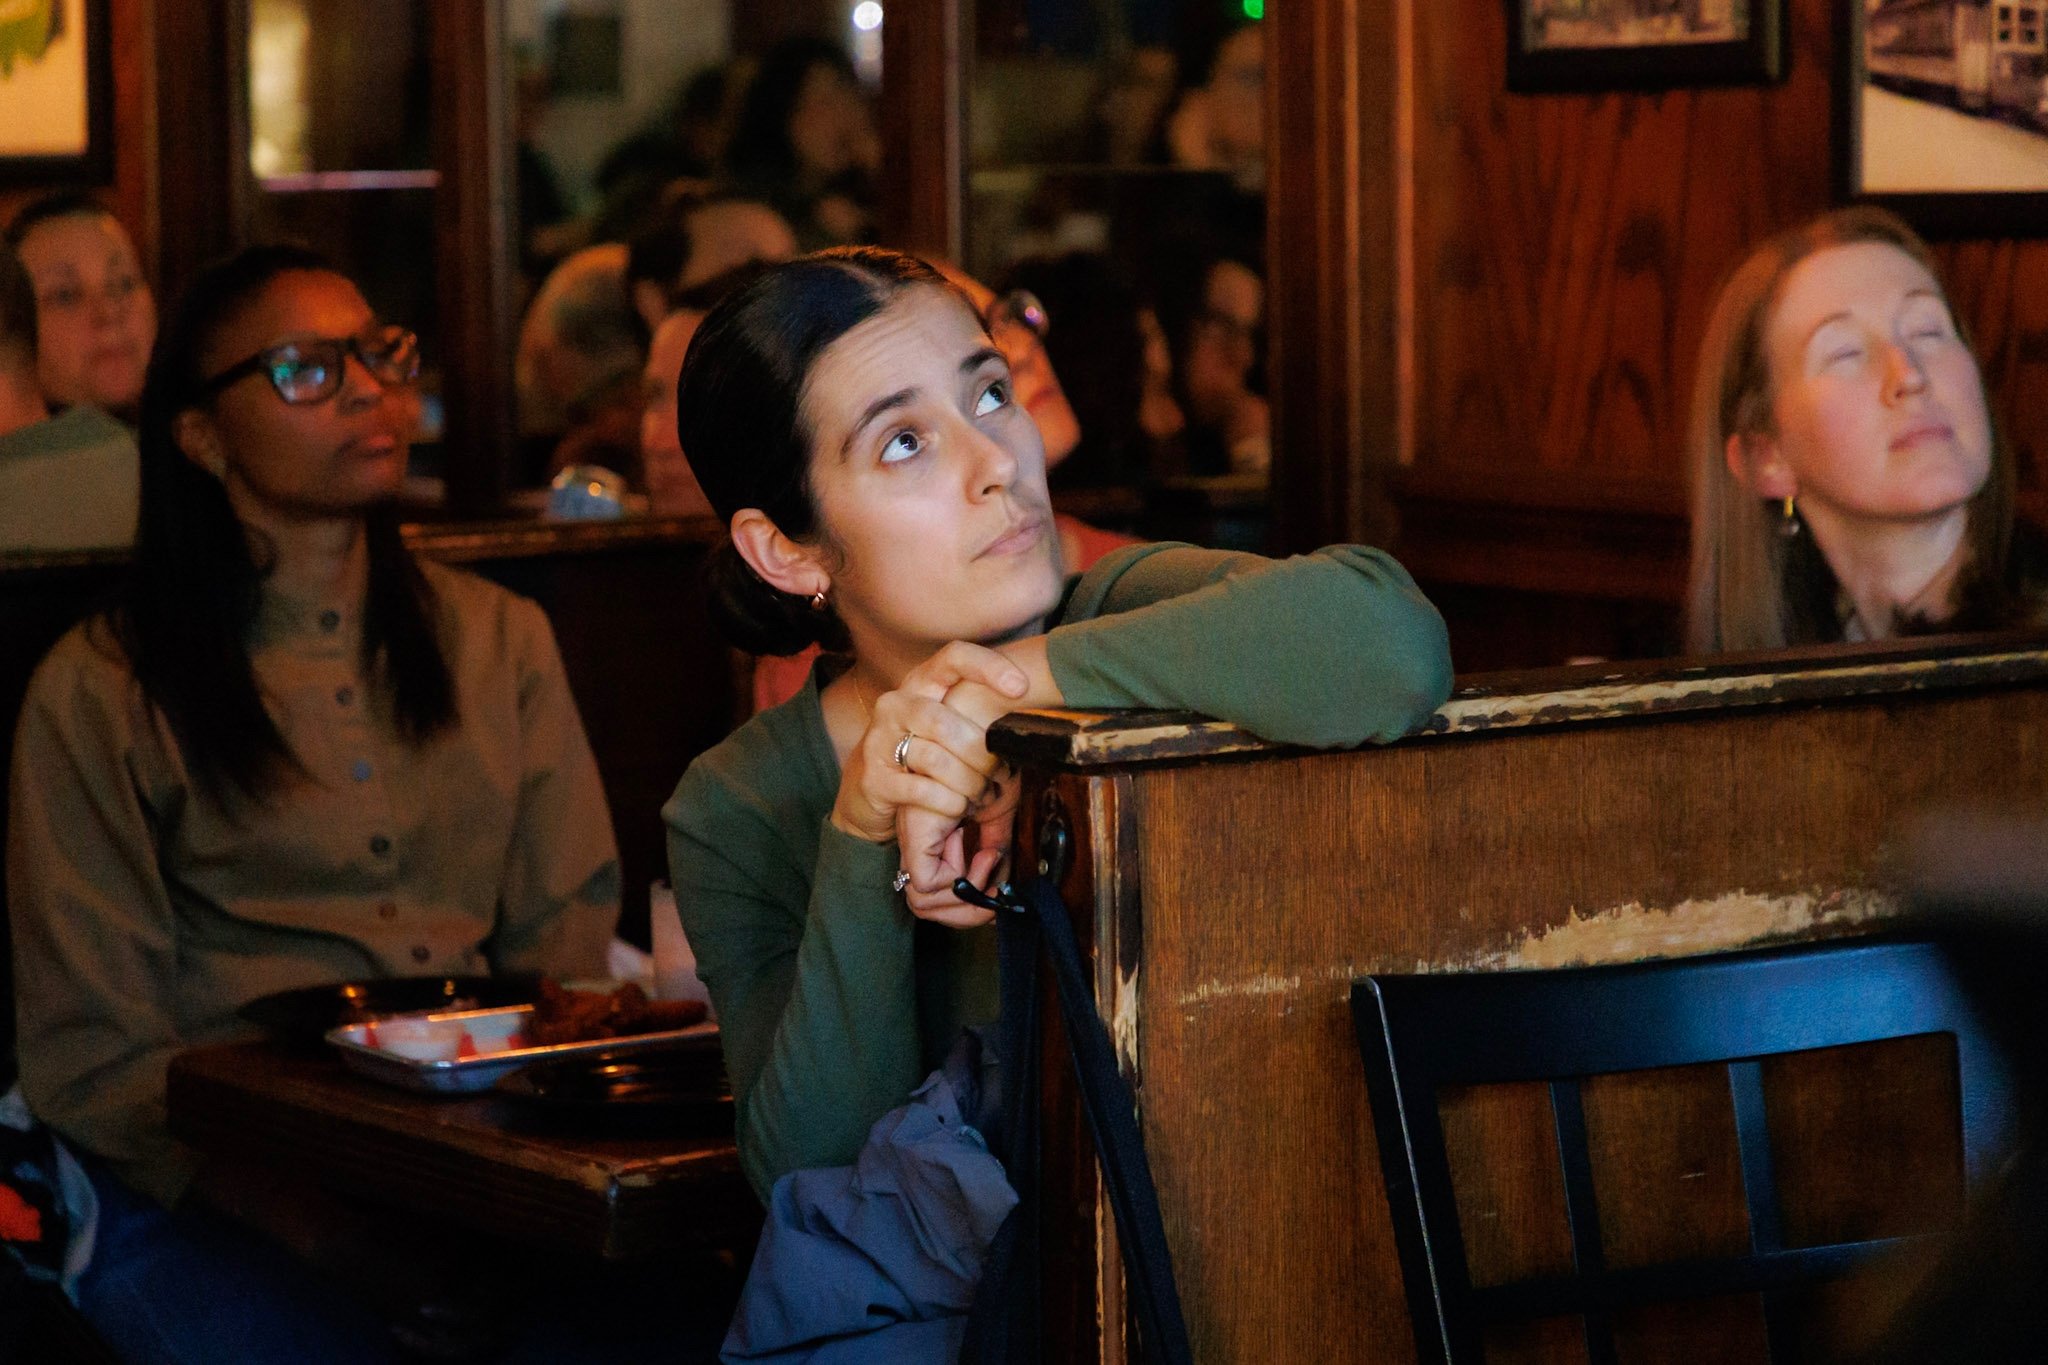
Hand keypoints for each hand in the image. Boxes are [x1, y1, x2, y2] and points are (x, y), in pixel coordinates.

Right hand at [830, 642, 1027, 846]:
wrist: (866, 791)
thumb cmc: (921, 754)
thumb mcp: (946, 724)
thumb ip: (977, 711)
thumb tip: (1032, 708)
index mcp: (920, 683)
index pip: (953, 656)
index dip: (988, 667)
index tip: (1021, 688)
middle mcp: (896, 704)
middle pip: (945, 720)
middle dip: (980, 753)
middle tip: (1001, 774)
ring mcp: (879, 740)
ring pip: (935, 758)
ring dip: (968, 782)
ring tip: (981, 796)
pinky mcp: (874, 778)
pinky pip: (922, 790)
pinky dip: (949, 802)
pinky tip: (959, 808)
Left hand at [898, 762, 1021, 928]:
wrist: (984, 737)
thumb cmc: (991, 767)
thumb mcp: (997, 815)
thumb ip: (995, 848)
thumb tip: (999, 889)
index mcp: (931, 839)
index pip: (928, 896)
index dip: (963, 900)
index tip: (990, 865)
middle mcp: (918, 844)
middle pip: (922, 908)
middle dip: (965, 912)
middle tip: (992, 884)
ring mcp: (914, 841)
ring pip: (921, 903)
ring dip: (965, 895)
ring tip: (988, 858)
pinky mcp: (918, 835)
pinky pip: (927, 883)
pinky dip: (960, 879)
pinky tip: (981, 850)